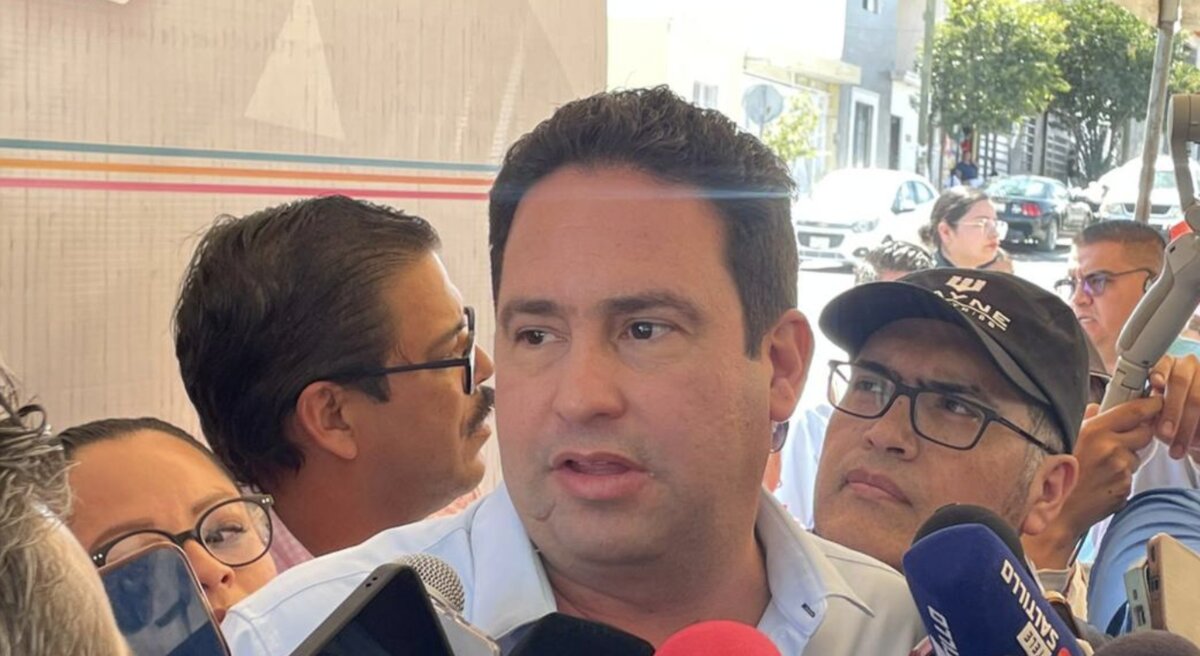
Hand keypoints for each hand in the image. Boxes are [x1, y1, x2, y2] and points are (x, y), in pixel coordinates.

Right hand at [1024, 398, 1159, 569]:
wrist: (1054, 509)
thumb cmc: (1053, 473)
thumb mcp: (1064, 437)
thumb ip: (1085, 420)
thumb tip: (1097, 409)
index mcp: (1096, 431)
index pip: (1135, 411)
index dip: (1150, 405)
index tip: (1155, 402)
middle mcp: (1112, 448)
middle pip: (1144, 433)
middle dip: (1138, 433)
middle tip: (1121, 438)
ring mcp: (1120, 470)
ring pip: (1135, 457)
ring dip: (1125, 458)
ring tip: (1100, 466)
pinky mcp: (1124, 488)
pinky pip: (1129, 476)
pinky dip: (1119, 477)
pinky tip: (1099, 481)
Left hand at [1149, 354, 1199, 458]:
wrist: (1192, 425)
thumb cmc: (1167, 412)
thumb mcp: (1155, 407)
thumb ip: (1148, 405)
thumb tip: (1141, 415)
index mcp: (1169, 364)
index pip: (1163, 363)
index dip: (1160, 372)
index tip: (1156, 384)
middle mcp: (1189, 366)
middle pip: (1181, 383)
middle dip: (1172, 411)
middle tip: (1164, 433)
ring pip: (1197, 400)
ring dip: (1187, 428)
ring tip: (1177, 450)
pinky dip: (1199, 433)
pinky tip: (1194, 445)